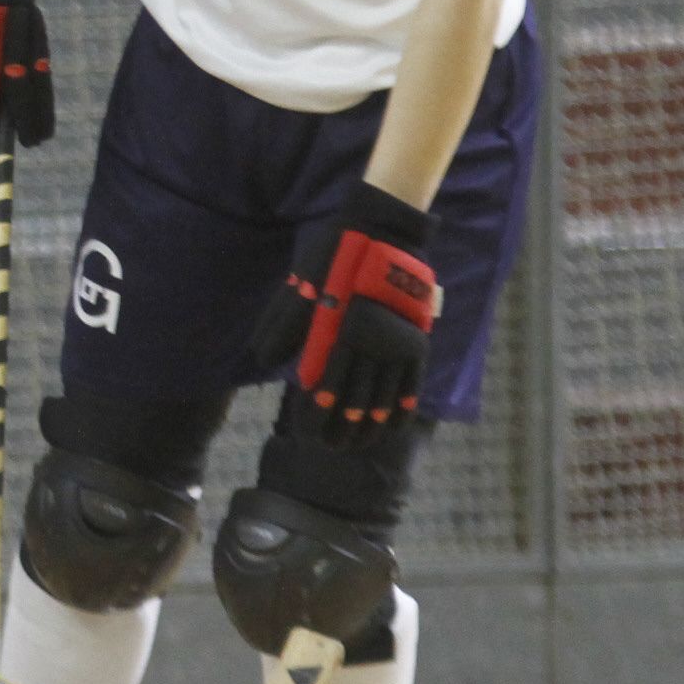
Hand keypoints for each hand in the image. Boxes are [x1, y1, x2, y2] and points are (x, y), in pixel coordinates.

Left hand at [248, 183, 439, 441]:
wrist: (381, 234)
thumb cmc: (331, 260)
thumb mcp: (299, 286)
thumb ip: (283, 325)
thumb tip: (267, 359)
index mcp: (338, 331)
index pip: (327, 385)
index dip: (318, 414)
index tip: (309, 434)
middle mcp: (370, 343)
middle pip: (356, 397)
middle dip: (343, 427)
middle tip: (332, 449)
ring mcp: (397, 342)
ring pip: (384, 395)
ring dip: (370, 424)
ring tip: (360, 445)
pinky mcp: (416, 338)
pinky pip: (412, 382)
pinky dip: (403, 407)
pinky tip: (392, 426)